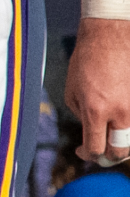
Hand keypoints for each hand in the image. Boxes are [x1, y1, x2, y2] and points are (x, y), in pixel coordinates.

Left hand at [67, 20, 129, 165]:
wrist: (109, 39)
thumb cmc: (86, 63)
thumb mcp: (72, 92)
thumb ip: (82, 116)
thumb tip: (91, 130)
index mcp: (95, 110)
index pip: (95, 148)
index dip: (87, 155)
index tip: (82, 152)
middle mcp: (119, 112)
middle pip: (119, 151)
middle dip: (109, 157)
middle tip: (101, 154)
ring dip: (121, 143)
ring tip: (111, 140)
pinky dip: (128, 127)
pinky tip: (119, 125)